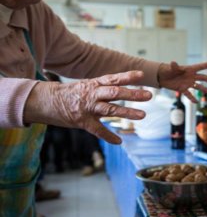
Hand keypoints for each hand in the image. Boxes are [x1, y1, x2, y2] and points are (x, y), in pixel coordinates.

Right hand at [25, 71, 151, 143]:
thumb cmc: (72, 93)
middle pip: (115, 93)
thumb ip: (104, 87)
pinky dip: (109, 136)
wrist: (46, 101)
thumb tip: (123, 86)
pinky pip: (97, 130)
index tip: (142, 75)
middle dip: (133, 94)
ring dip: (127, 113)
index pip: (114, 78)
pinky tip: (119, 141)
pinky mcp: (82, 121)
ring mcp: (88, 108)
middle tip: (149, 95)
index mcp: (95, 84)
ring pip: (110, 110)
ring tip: (142, 115)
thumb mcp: (87, 85)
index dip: (128, 76)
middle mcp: (93, 94)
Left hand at [157, 61, 206, 101]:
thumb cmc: (167, 70)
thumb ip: (174, 67)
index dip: (206, 65)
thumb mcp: (170, 68)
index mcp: (188, 69)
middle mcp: (190, 76)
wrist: (162, 77)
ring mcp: (187, 83)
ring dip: (204, 89)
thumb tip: (173, 62)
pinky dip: (192, 98)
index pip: (199, 67)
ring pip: (198, 87)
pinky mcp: (182, 89)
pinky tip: (196, 102)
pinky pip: (189, 94)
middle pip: (202, 78)